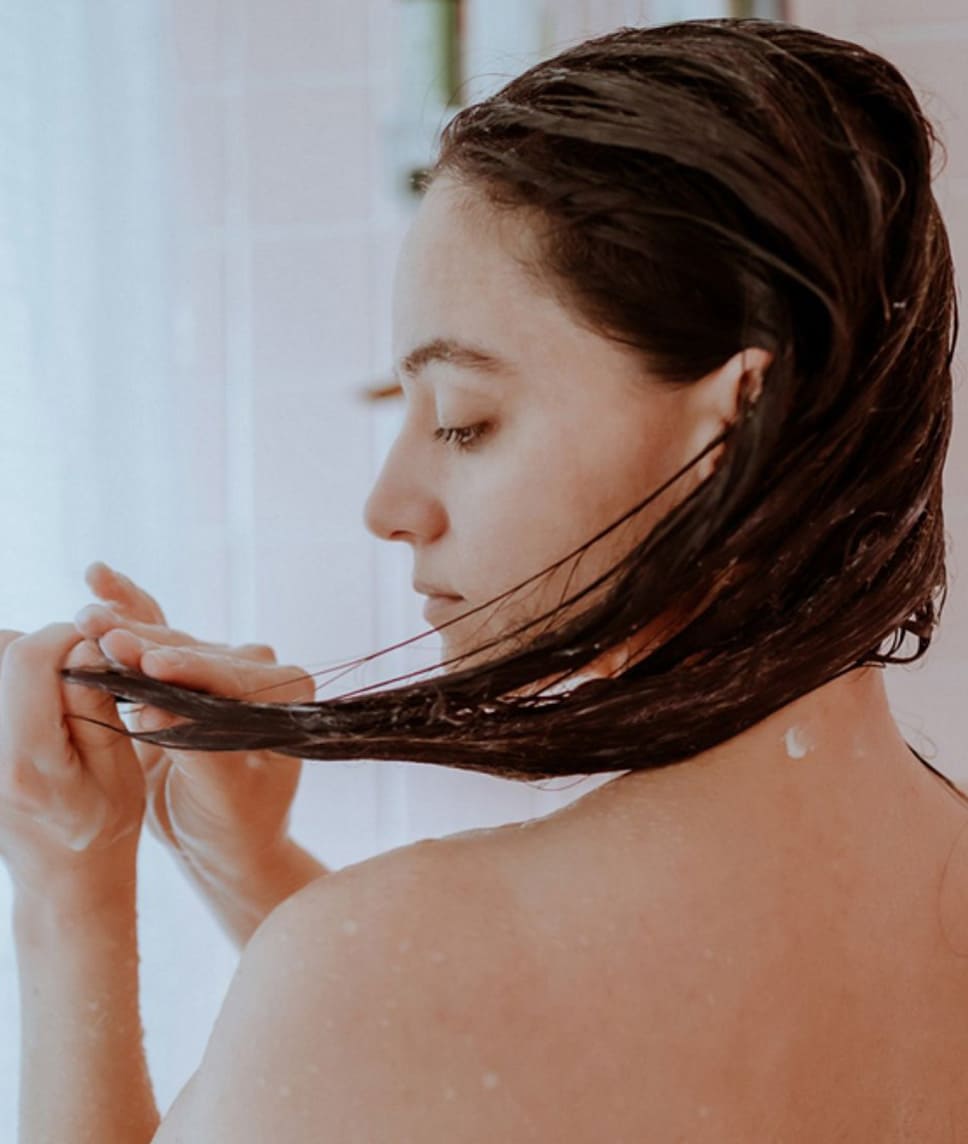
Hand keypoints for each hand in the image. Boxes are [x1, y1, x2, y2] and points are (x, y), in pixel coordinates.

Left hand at [0, 623, 144, 895]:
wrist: (62, 879)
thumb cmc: (103, 826)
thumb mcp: (120, 768)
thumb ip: (96, 704)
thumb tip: (84, 646)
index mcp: (24, 760)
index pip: (27, 659)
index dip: (66, 636)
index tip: (98, 646)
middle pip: (1, 653)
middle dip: (44, 650)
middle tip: (80, 676)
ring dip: (25, 667)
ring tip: (59, 697)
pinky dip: (15, 688)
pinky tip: (40, 712)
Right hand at [73, 564, 315, 880]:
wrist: (228, 839)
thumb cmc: (236, 826)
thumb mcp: (222, 798)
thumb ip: (199, 752)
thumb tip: (157, 709)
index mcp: (288, 696)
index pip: (229, 678)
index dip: (186, 669)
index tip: (147, 663)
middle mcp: (261, 671)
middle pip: (194, 653)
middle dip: (146, 645)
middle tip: (100, 633)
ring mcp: (225, 665)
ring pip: (170, 642)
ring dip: (127, 628)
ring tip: (86, 616)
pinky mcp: (191, 669)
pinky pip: (159, 635)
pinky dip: (130, 610)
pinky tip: (99, 580)